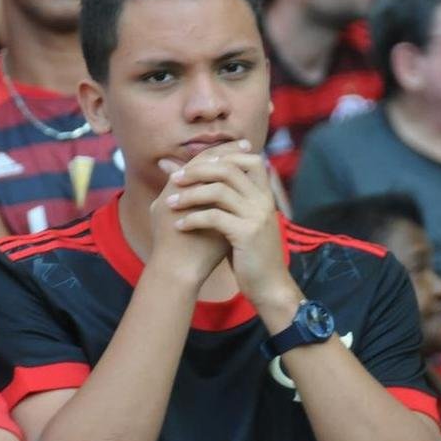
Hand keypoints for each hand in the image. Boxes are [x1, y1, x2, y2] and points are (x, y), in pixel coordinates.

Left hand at [163, 142, 293, 306]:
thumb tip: (198, 180)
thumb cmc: (249, 253)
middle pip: (229, 168)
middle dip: (197, 170)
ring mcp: (257, 216)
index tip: (194, 163)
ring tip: (170, 203)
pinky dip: (193, 219)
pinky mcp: (247, 234)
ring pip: (218, 190)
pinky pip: (214, 217)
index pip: (248, 159)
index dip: (221, 154)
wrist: (269, 285)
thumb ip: (224, 200)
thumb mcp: (241, 221)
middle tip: (174, 178)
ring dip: (189, 194)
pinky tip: (179, 226)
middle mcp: (263, 200)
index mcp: (264, 195)